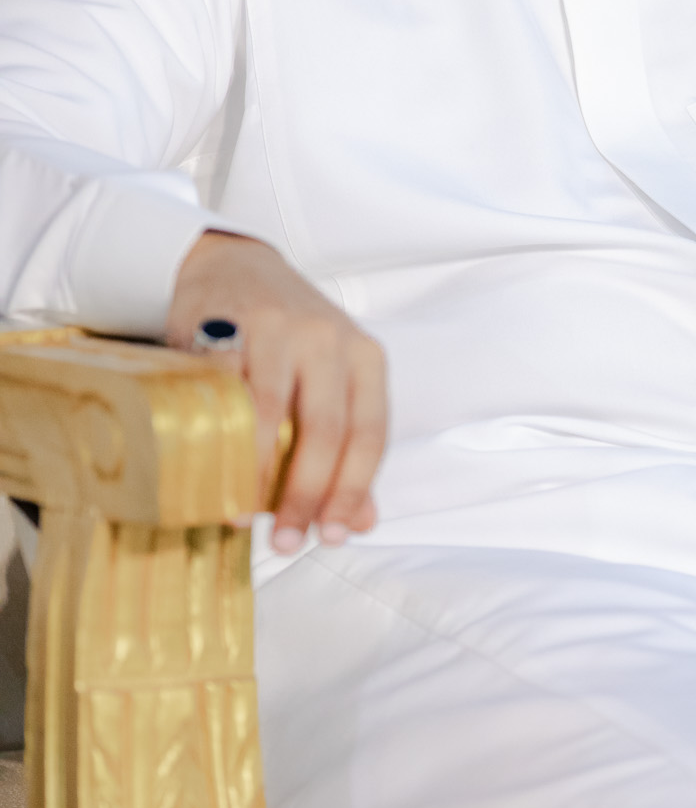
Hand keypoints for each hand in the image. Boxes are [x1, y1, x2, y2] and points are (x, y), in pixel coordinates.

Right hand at [167, 232, 387, 553]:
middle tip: (286, 542)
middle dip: (307, 495)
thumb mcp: (328, 382)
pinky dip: (221, 436)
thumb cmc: (286, 338)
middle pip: (328, 429)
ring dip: (259, 473)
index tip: (331, 536)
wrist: (234, 265)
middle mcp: (330, 339)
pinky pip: (227, 389)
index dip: (352, 492)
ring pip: (275, 412)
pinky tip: (214, 470)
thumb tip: (361, 521)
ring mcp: (280, 328)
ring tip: (245, 517)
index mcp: (365, 357)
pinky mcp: (227, 323)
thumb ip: (346, 448)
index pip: (370, 435)